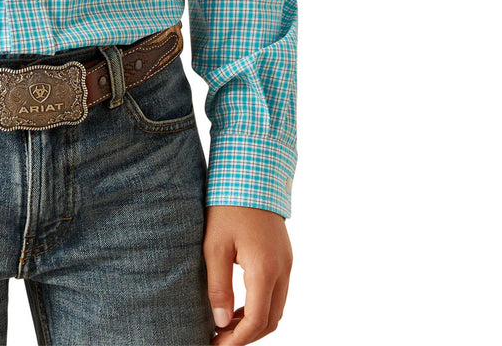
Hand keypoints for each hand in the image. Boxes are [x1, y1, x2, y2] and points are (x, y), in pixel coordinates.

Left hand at [204, 204, 292, 342]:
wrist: (251, 172)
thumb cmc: (228, 205)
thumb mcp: (214, 245)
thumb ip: (218, 286)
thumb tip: (221, 322)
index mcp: (265, 269)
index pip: (257, 320)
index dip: (237, 340)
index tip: (216, 345)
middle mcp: (282, 269)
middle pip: (271, 319)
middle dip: (247, 336)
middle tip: (219, 340)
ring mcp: (286, 262)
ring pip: (276, 307)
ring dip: (254, 322)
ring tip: (225, 326)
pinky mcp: (283, 255)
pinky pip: (277, 291)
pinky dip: (260, 305)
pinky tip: (238, 305)